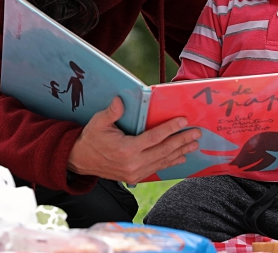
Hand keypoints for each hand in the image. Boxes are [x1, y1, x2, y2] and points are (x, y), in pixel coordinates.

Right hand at [67, 97, 199, 183]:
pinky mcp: (135, 177)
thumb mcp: (98, 123)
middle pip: (164, 151)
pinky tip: (180, 158)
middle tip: (196, 133)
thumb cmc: (91, 138)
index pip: (154, 138)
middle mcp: (133, 163)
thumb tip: (120, 100)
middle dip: (182, 141)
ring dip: (180, 152)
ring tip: (194, 145)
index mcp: (126, 149)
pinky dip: (170, 163)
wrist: (81, 161)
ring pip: (163, 161)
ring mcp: (135, 173)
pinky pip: (157, 169)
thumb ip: (111, 112)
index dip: (170, 129)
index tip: (183, 121)